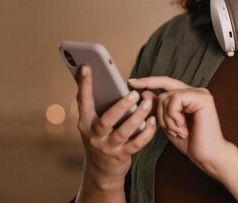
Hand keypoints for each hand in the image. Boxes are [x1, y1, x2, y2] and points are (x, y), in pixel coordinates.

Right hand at [76, 65, 156, 186]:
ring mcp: (107, 146)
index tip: (87, 66)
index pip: (83, 101)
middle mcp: (94, 135)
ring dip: (137, 117)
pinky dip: (146, 132)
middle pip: (106, 120)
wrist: (101, 170)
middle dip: (121, 106)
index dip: (84, 84)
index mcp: (86, 122)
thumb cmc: (101, 137)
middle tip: (135, 93)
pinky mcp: (122, 155)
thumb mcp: (93, 122)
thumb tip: (106, 79)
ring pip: (124, 132)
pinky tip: (153, 121)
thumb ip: (98, 104)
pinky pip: (136, 144)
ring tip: (147, 104)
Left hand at [128, 76, 231, 175]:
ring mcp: (200, 93)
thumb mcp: (168, 124)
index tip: (131, 82)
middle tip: (169, 130)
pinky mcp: (203, 98)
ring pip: (167, 97)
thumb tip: (144, 93)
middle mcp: (195, 91)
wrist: (207, 155)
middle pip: (163, 92)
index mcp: (188, 96)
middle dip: (159, 113)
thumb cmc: (190, 142)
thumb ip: (158, 108)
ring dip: (167, 118)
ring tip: (178, 131)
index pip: (165, 82)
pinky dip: (174, 116)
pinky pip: (176, 100)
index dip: (148, 81)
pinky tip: (183, 128)